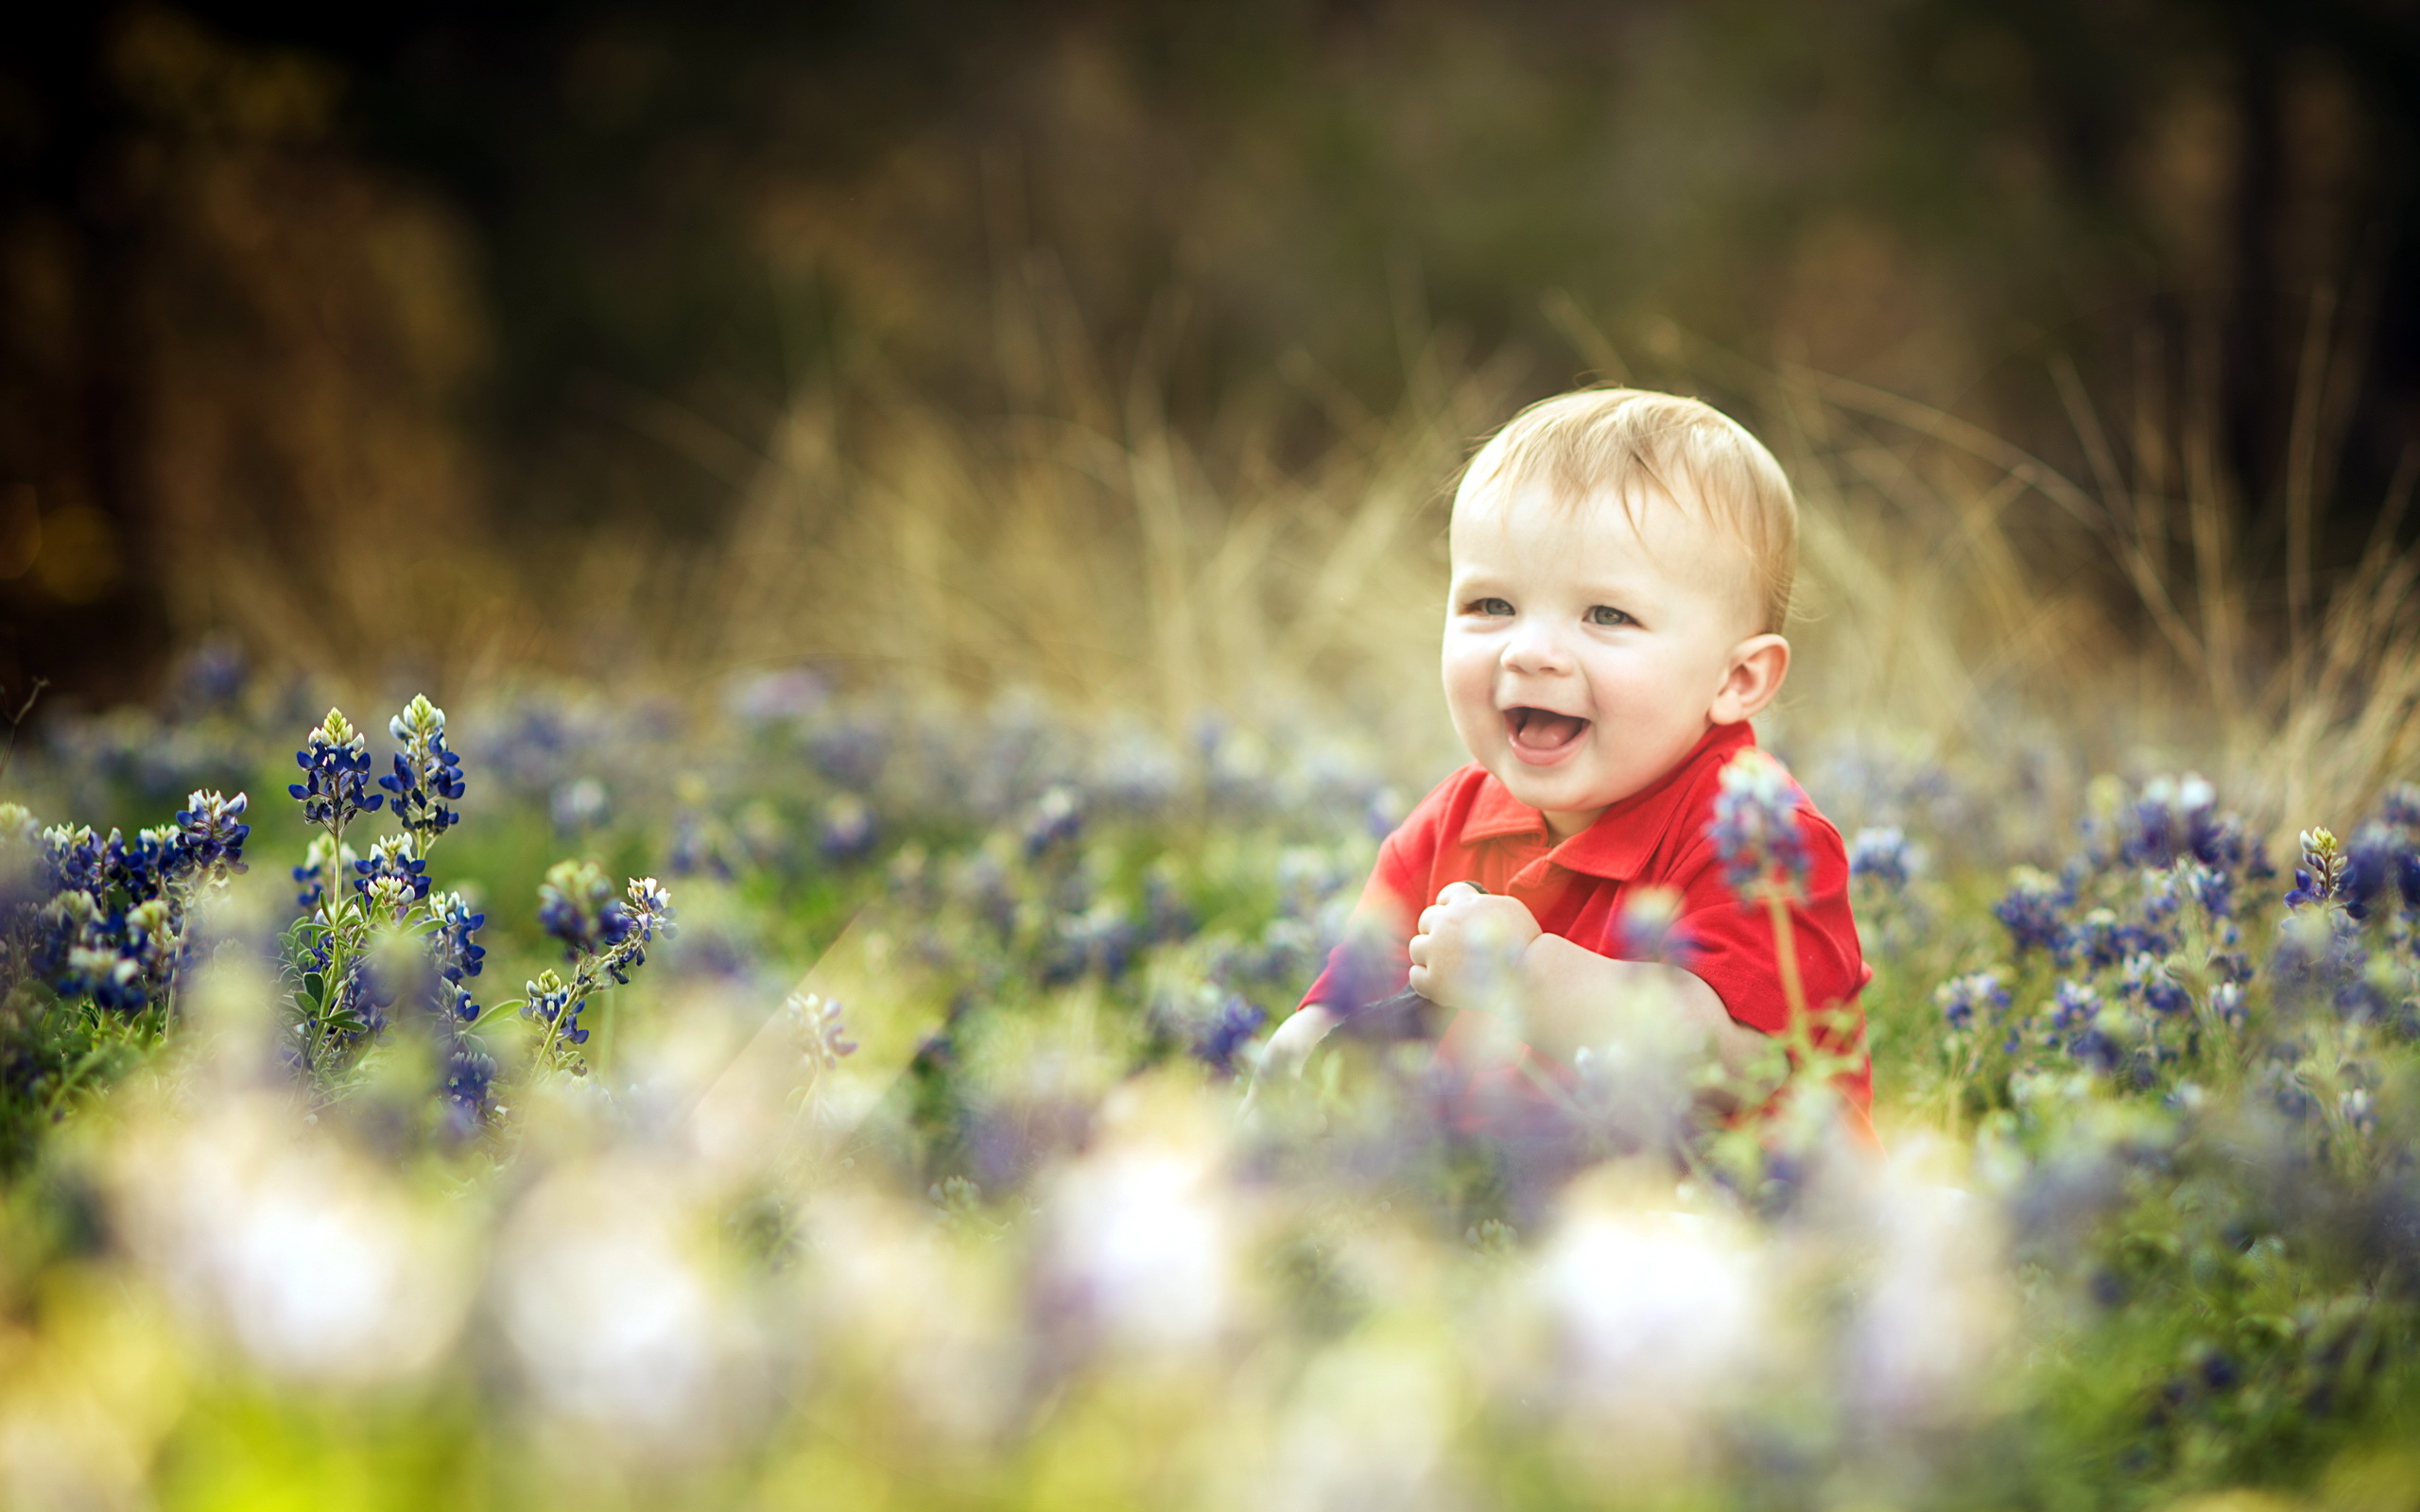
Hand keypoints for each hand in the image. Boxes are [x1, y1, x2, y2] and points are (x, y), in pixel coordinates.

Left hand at [1406, 883, 1539, 1013]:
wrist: (1529, 976)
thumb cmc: (1526, 942)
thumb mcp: (1509, 907)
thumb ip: (1484, 902)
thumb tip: (1473, 903)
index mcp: (1463, 902)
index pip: (1446, 895)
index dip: (1450, 906)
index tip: (1457, 919)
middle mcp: (1445, 923)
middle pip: (1426, 920)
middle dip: (1437, 930)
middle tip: (1453, 945)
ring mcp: (1437, 952)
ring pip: (1417, 947)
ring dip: (1429, 954)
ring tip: (1447, 965)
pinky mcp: (1435, 981)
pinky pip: (1416, 976)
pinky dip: (1425, 979)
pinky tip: (1440, 982)